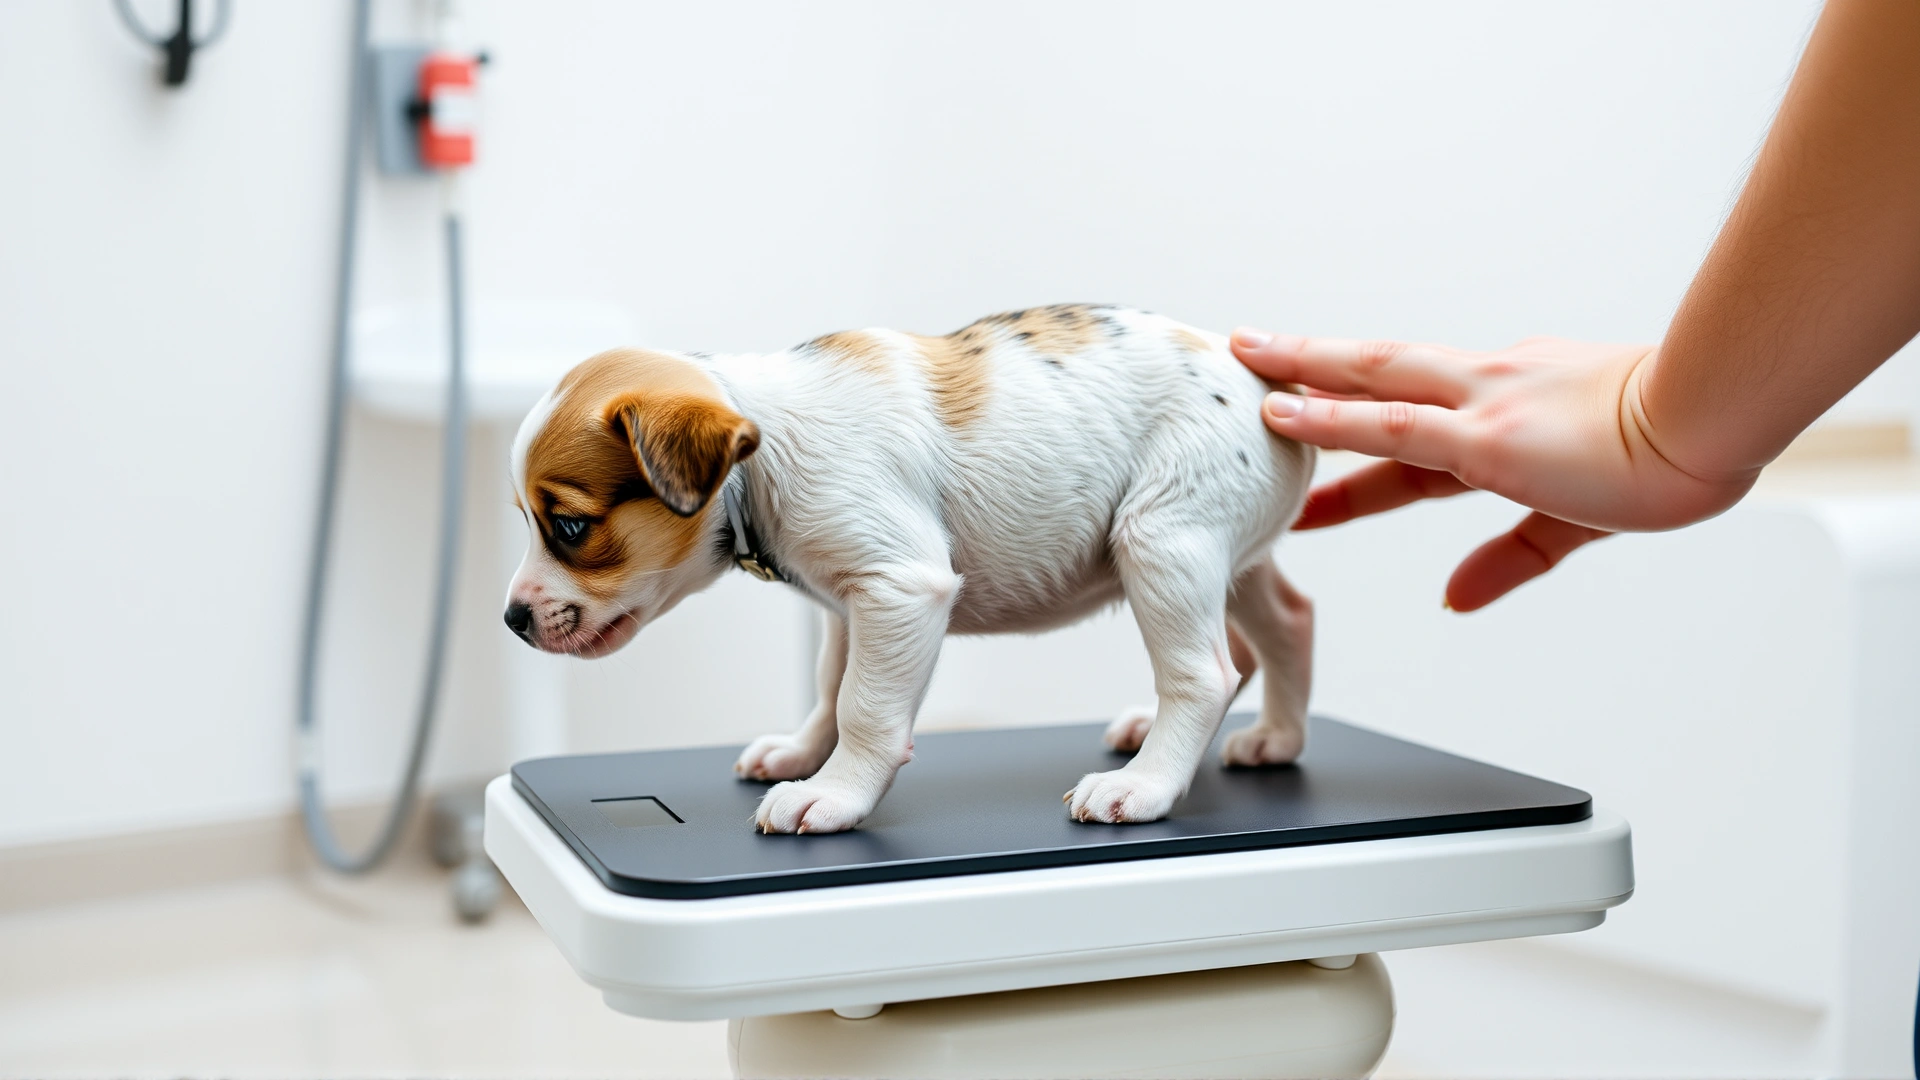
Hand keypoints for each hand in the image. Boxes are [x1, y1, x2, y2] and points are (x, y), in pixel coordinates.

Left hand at [1233, 331, 1757, 610]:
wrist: (1717, 424)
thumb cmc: (1675, 457)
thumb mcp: (1575, 523)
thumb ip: (1506, 561)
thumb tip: (1453, 600)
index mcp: (1508, 409)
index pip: (1410, 426)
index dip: (1350, 433)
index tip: (1302, 432)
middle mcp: (1484, 392)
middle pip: (1376, 379)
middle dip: (1310, 373)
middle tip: (1249, 367)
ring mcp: (1480, 406)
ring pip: (1369, 380)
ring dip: (1301, 374)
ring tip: (1243, 367)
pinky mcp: (1486, 435)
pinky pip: (1389, 422)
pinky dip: (1331, 417)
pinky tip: (1282, 412)